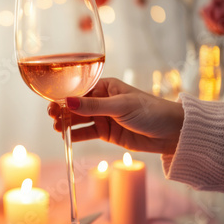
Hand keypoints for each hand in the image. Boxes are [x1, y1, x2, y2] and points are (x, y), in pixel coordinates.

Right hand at [48, 78, 183, 153]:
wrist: (172, 132)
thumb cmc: (151, 111)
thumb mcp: (120, 106)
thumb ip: (93, 106)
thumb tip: (68, 101)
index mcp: (106, 87)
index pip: (80, 90)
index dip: (64, 96)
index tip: (52, 102)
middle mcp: (102, 101)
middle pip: (76, 105)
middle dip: (62, 110)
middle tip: (51, 115)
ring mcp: (104, 117)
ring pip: (80, 119)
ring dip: (67, 122)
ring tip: (56, 127)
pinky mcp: (107, 133)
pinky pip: (87, 133)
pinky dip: (76, 135)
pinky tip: (65, 136)